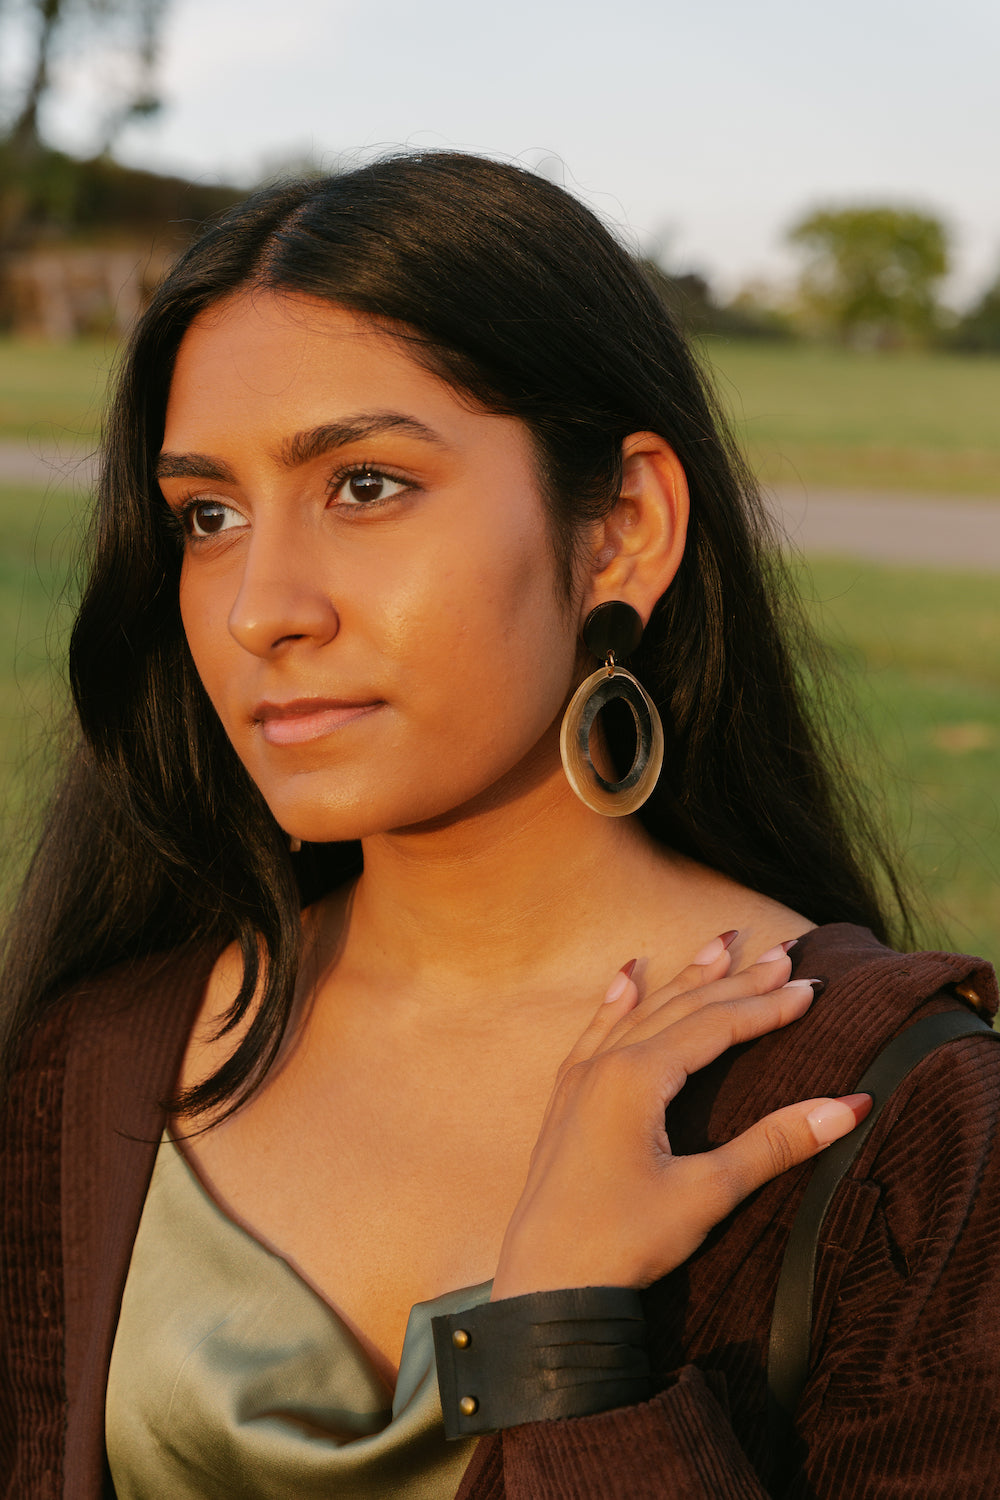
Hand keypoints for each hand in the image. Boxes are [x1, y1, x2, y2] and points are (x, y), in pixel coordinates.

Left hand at [491, 940, 869, 1299]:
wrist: (546, 1284)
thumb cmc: (624, 1240)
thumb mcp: (707, 1192)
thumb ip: (774, 1143)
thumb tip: (851, 1105)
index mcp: (638, 1078)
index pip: (716, 1026)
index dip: (766, 1007)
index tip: (811, 988)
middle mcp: (607, 1064)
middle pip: (683, 1008)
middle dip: (736, 980)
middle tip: (782, 951)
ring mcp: (581, 1078)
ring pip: (643, 1010)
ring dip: (686, 978)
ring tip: (720, 942)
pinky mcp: (567, 1100)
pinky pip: (598, 1030)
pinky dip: (620, 999)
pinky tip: (628, 975)